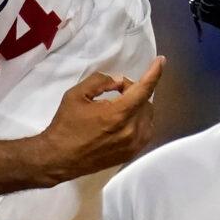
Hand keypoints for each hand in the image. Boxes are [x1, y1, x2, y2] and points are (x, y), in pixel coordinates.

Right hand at [35, 56, 164, 184]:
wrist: (59, 158)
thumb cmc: (66, 125)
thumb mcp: (76, 95)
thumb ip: (100, 81)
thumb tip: (119, 81)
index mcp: (118, 114)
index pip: (144, 89)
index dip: (154, 73)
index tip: (161, 61)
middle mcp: (130, 131)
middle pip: (145, 101)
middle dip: (134, 91)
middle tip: (116, 91)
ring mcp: (133, 145)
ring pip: (147, 116)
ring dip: (138, 106)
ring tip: (118, 106)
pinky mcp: (131, 154)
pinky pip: (145, 130)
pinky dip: (139, 120)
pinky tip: (123, 120)